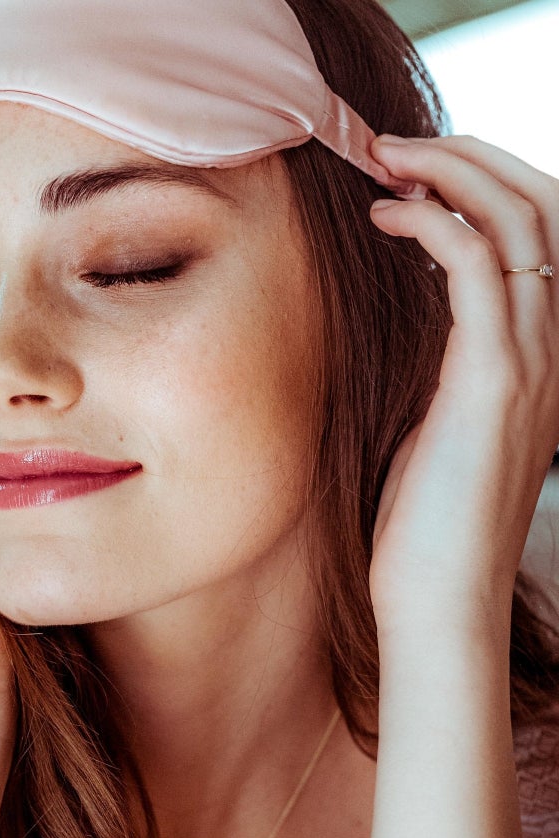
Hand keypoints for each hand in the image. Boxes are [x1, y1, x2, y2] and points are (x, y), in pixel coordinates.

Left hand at [365, 134, 557, 644]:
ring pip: (516, 221)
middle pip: (540, 206)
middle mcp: (552, 350)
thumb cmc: (424, 530)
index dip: (485, 186)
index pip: (542, 235)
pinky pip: (478, 268)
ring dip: (450, 173)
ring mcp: (530, 363)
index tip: (415, 174)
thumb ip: (441, 368)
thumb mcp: (438, 428)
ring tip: (385, 162)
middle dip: (471, 158)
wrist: (440, 601)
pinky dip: (434, 225)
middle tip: (395, 147)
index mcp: (544, 358)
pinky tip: (388, 219)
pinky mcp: (492, 380)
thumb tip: (405, 319)